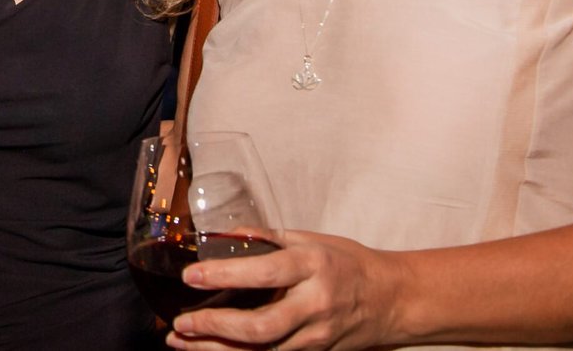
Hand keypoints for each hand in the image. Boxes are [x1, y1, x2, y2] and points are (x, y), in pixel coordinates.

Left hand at [168, 230, 402, 350]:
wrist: (392, 300)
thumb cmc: (349, 263)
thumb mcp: (312, 239)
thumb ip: (268, 238)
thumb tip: (225, 234)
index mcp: (313, 266)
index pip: (264, 273)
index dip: (224, 276)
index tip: (190, 276)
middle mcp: (315, 304)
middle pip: (261, 326)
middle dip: (215, 327)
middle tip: (182, 322)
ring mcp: (316, 336)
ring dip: (217, 350)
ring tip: (181, 341)